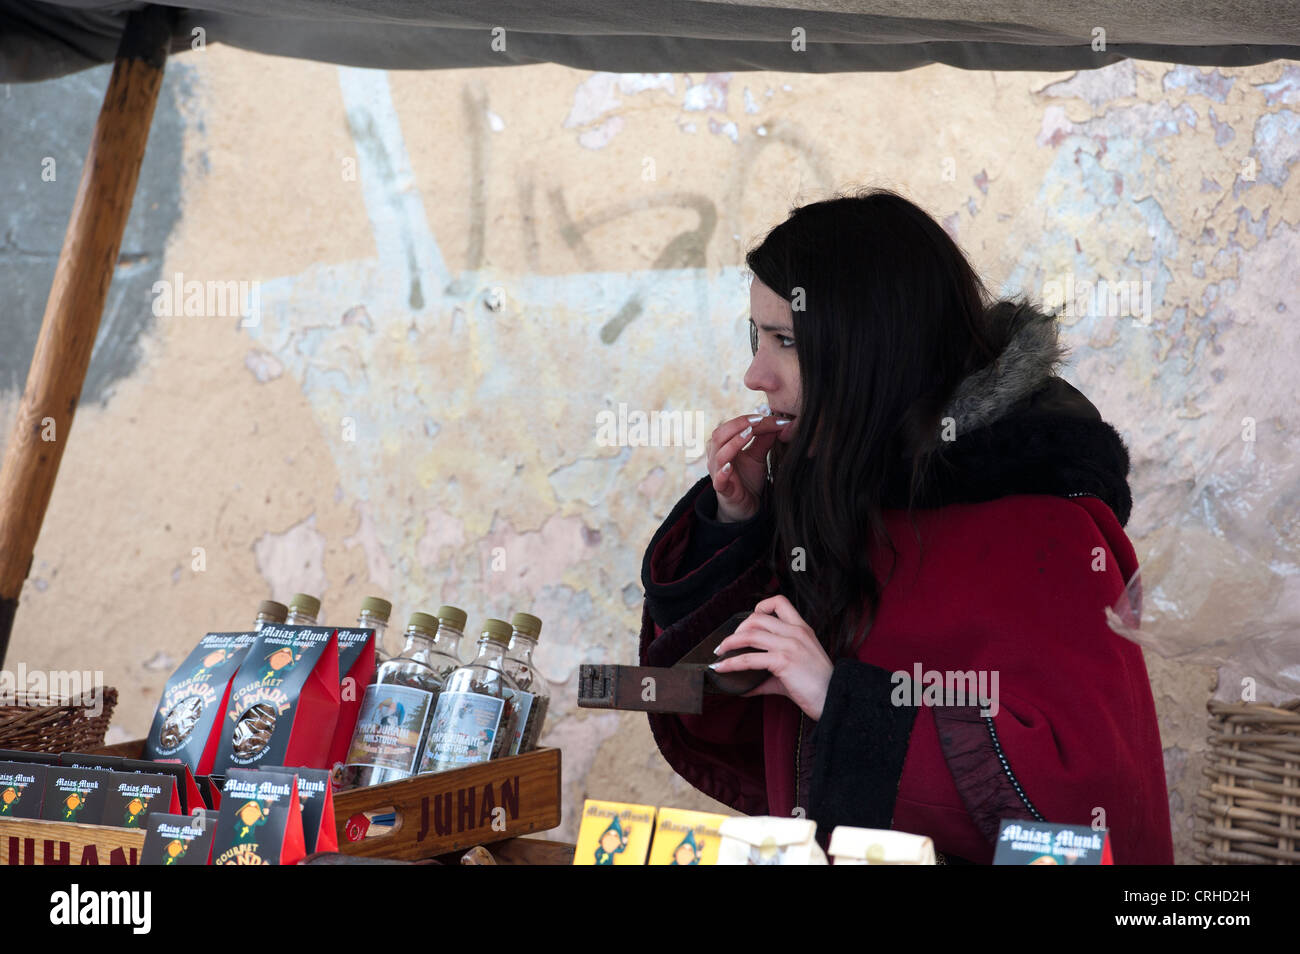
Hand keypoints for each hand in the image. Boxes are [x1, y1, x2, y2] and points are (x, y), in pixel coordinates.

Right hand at [705, 410, 789, 521]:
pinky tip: (730, 466)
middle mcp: (716, 456)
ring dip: (734, 442)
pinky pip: (719, 479)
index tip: (772, 417)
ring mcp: (717, 472)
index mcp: (723, 445)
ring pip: (719, 454)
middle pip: (719, 434)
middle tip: (759, 420)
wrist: (744, 506)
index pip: (733, 426)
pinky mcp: (722, 489)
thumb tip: (778, 422)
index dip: (750, 419)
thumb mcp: (758, 456)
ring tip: (749, 434)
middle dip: (739, 424)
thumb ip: (764, 440)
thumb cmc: (747, 478)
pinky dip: (723, 472)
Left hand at [710, 595, 833, 719]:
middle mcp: (795, 632)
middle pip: (757, 618)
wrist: (834, 699)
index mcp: (802, 629)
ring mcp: (790, 645)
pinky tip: (721, 668)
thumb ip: (769, 674)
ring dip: (729, 643)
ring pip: (750, 634)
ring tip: (719, 653)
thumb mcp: (795, 671)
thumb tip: (745, 685)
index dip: (760, 607)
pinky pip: (749, 658)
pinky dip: (731, 663)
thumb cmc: (818, 686)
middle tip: (728, 644)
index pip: (780, 602)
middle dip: (737, 629)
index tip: (748, 622)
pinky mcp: (783, 661)